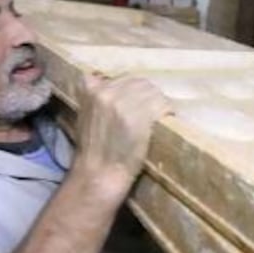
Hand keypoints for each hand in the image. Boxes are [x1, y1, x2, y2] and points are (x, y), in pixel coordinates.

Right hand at [72, 75, 170, 197]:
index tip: (141, 103)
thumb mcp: (85, 115)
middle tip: (155, 111)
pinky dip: (168, 112)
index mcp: (94, 89)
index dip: (136, 91)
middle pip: (142, 83)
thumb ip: (95, 95)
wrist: (98, 175)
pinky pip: (163, 105)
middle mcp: (109, 92)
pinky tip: (167, 120)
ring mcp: (125, 104)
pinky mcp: (142, 117)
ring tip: (161, 116)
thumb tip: (99, 77)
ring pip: (154, 92)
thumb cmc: (92, 150)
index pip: (126, 78)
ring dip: (160, 104)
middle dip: (150, 96)